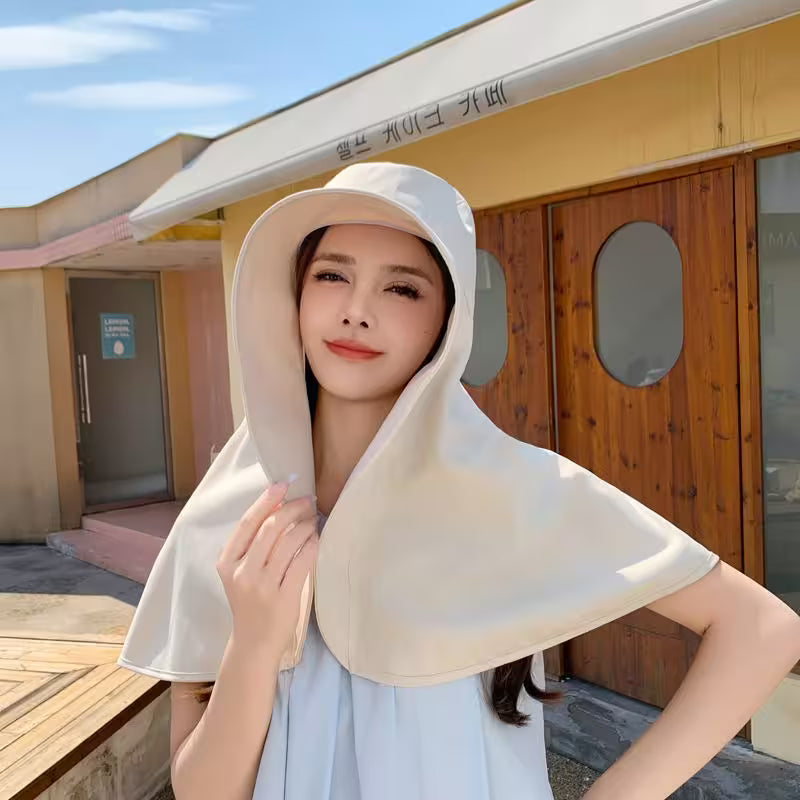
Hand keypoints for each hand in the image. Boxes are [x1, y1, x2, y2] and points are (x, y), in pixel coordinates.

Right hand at [216, 481, 317, 658]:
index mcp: (227, 562)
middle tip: (307, 502)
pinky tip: (316, 539)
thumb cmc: (250, 601)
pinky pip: (303, 561)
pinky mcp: (283, 597)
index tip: (283, 485)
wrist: (254, 642)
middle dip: (292, 509)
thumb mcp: (241, 572)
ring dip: (305, 525)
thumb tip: (278, 507)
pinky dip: (312, 545)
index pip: (247, 523)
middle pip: (270, 528)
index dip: (266, 501)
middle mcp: (242, 572)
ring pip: (289, 542)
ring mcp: (262, 586)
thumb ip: (253, 544)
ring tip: (313, 520)